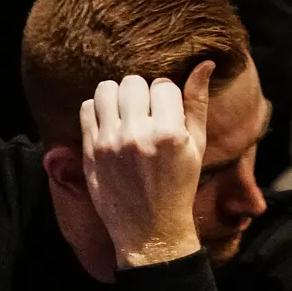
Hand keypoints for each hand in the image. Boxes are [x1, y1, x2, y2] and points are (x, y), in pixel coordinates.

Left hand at [78, 61, 213, 267]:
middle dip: (141, 91)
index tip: (166, 110)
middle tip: (145, 110)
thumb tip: (204, 63)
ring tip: (126, 112)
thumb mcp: (196, 146)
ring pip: (105, 89)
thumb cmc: (178, 185)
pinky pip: (87, 108)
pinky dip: (98, 109)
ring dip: (117, 95)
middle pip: (132, 82)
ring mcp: (109, 143)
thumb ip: (197, 103)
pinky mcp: (90, 151)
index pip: (162, 85)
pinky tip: (110, 123)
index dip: (166, 94)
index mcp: (169, 133)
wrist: (149, 227)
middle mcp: (137, 135)